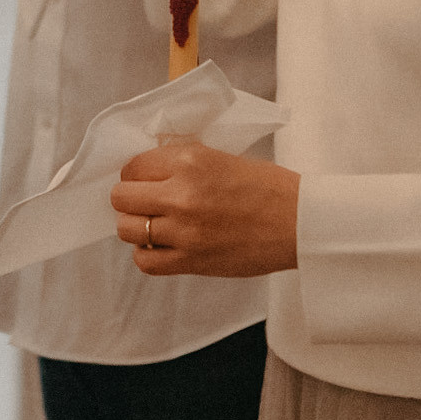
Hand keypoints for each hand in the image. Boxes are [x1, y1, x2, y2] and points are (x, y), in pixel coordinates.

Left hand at [111, 141, 298, 276]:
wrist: (299, 222)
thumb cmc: (266, 187)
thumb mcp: (219, 158)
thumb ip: (181, 162)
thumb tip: (149, 168)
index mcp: (189, 160)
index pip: (133, 166)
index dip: (136, 174)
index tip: (146, 180)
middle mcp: (181, 194)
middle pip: (121, 197)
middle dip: (130, 199)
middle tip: (146, 202)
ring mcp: (185, 230)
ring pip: (127, 229)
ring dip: (136, 226)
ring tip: (153, 225)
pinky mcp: (192, 261)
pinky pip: (146, 261)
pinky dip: (147, 255)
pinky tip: (161, 247)